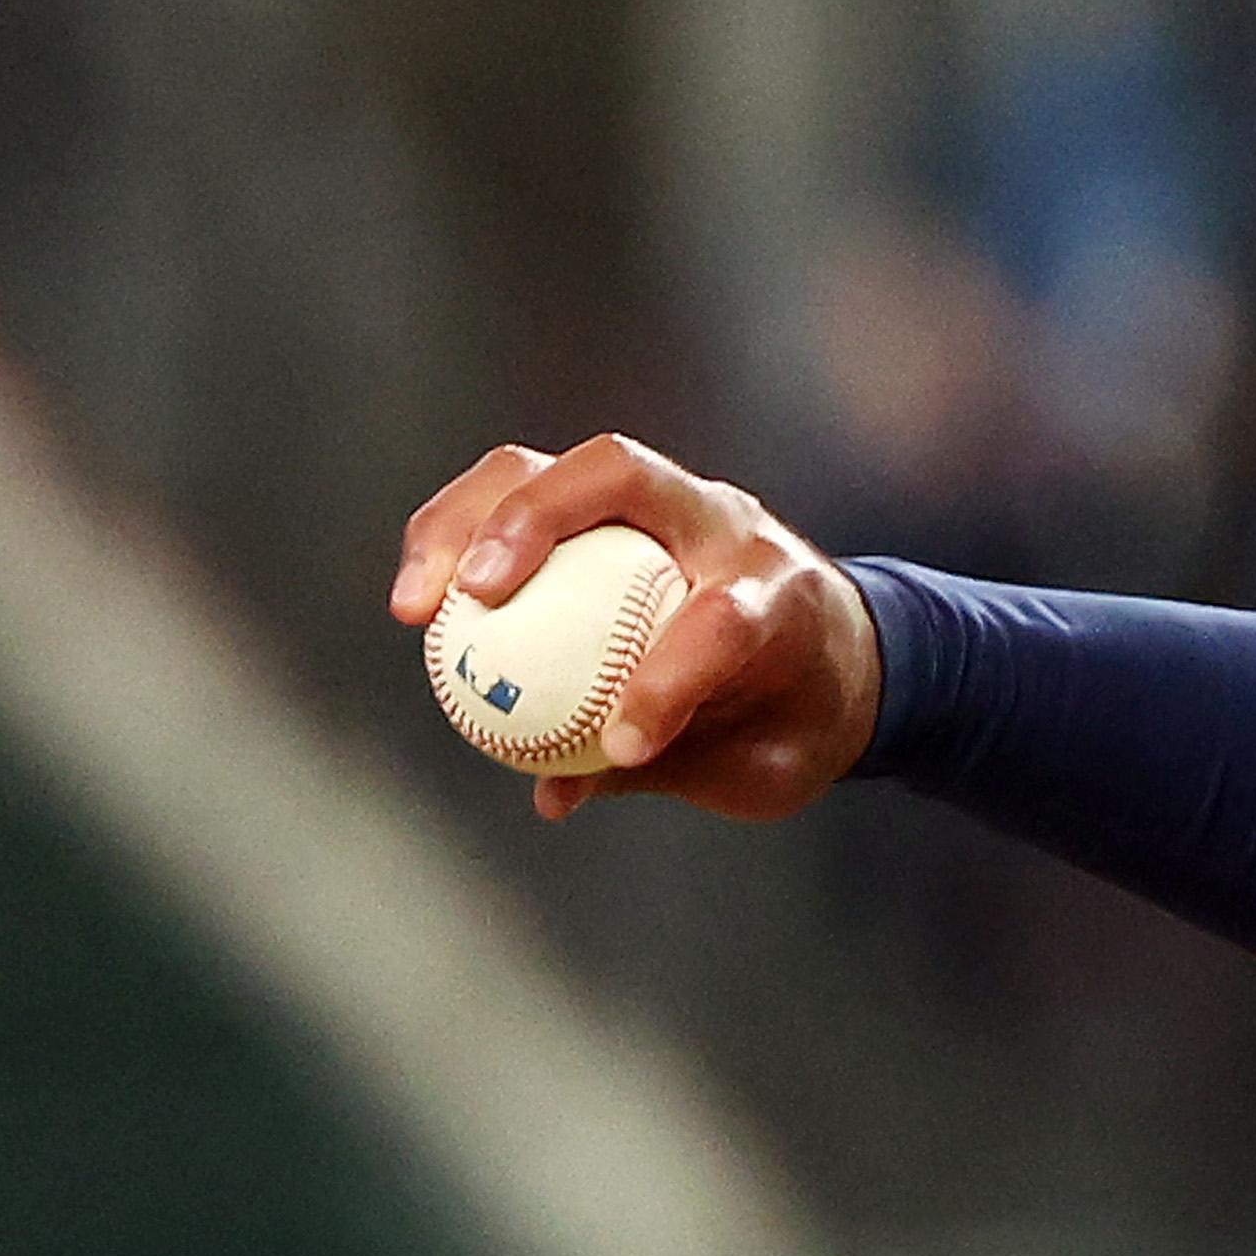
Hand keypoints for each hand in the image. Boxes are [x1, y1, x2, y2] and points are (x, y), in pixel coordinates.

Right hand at [388, 435, 883, 822]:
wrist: (840, 652)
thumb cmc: (798, 716)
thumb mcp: (761, 764)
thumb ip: (670, 769)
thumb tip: (554, 791)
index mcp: (781, 592)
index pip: (721, 617)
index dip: (667, 681)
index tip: (621, 748)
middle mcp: (723, 521)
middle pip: (620, 473)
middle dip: (533, 521)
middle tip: (470, 598)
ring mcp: (669, 498)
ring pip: (555, 465)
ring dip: (469, 519)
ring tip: (415, 603)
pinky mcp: (621, 503)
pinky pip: (527, 492)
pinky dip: (464, 534)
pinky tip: (421, 599)